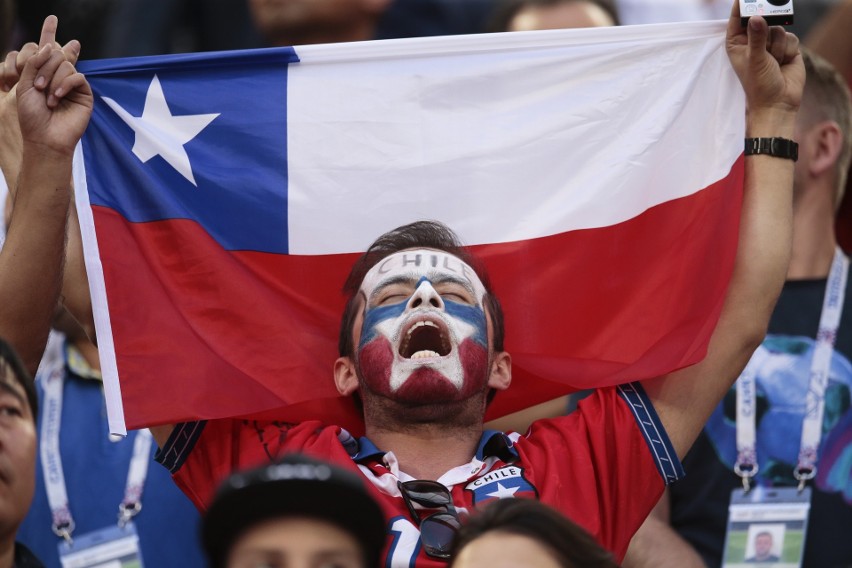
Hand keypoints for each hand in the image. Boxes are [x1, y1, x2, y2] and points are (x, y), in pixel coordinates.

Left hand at [14, 16, 91, 156]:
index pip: (47, 49)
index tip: (52, 18)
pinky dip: (65, 85)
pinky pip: (78, 77)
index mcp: (42, 73)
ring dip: (53, 79)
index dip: (49, 32)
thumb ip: (35, 63)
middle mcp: (58, 76)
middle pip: (55, 54)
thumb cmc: (32, 116)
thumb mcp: (24, 85)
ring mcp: (72, 85)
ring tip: (47, 97)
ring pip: (66, 64)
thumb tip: (52, 46)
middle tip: (38, 86)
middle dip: (44, 66)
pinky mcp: (84, 94)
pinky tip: (57, 98)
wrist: (45, 138)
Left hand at [725, 1, 803, 115]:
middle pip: (761, 17)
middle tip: (765, 31)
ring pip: (778, 27)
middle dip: (765, 22)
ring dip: (777, 45)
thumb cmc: (759, 84)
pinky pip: (790, 35)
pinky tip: (784, 61)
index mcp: (736, 43)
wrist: (779, 101)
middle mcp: (753, 40)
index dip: (742, 6)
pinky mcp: (786, 45)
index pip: (738, 19)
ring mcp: (770, 42)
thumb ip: (757, 37)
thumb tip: (756, 17)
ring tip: (774, 61)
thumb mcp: (755, 59)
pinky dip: (788, 48)